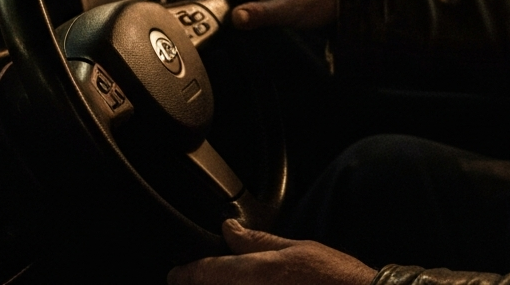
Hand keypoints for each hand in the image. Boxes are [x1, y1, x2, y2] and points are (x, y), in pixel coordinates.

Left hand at [167, 218, 376, 284]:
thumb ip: (259, 241)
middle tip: (201, 276)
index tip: (176, 273)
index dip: (184, 273)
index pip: (203, 274)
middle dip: (204, 281)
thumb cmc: (333, 278)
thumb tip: (229, 229)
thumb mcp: (297, 249)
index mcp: (253, 274)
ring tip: (233, 280)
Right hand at [220, 0, 336, 30]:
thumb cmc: (316, 0)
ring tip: (239, 20)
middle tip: (222, 18)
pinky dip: (248, 6)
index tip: (207, 6)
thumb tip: (234, 19)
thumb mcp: (283, 11)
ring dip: (237, 4)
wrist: (340, 1)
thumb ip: (256, 15)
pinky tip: (250, 19)